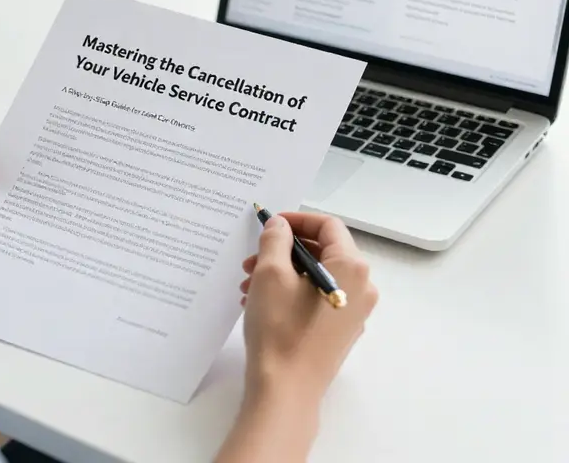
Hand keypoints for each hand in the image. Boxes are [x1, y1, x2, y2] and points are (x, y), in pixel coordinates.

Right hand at [240, 212, 377, 402]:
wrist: (285, 391)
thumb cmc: (280, 328)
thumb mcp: (270, 273)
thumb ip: (276, 238)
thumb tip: (280, 225)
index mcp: (351, 267)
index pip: (328, 225)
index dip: (296, 219)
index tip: (269, 224)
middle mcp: (361, 288)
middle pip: (323, 250)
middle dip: (284, 249)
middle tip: (252, 258)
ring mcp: (353, 312)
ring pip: (316, 275)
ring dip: (282, 271)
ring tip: (248, 284)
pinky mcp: (340, 332)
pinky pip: (317, 297)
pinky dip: (291, 291)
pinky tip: (260, 302)